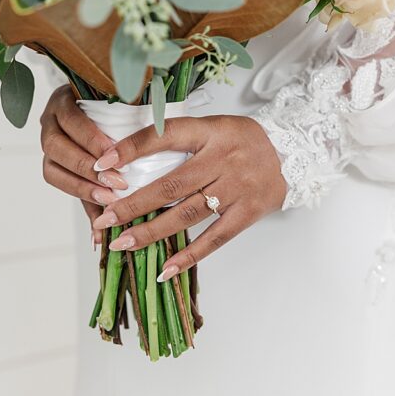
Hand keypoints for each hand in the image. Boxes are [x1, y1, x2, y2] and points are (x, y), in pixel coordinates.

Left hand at [40, 85, 127, 243]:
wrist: (109, 100)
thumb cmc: (105, 145)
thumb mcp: (101, 172)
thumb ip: (98, 202)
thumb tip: (100, 241)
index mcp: (54, 157)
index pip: (55, 176)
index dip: (79, 189)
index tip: (109, 199)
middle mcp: (48, 136)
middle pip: (54, 157)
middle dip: (83, 172)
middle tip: (115, 182)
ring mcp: (52, 115)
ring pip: (57, 136)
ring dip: (86, 151)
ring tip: (113, 160)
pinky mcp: (63, 95)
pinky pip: (69, 113)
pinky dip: (89, 129)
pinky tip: (111, 139)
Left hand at [91, 115, 286, 280]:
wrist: (294, 152)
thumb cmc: (238, 140)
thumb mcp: (210, 126)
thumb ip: (175, 139)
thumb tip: (123, 157)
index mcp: (208, 131)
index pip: (163, 136)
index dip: (130, 150)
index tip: (100, 165)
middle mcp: (222, 159)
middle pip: (170, 185)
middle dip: (132, 205)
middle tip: (103, 219)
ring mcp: (237, 188)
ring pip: (187, 214)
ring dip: (151, 232)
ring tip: (122, 244)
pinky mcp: (249, 212)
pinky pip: (214, 238)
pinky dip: (189, 256)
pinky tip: (165, 269)